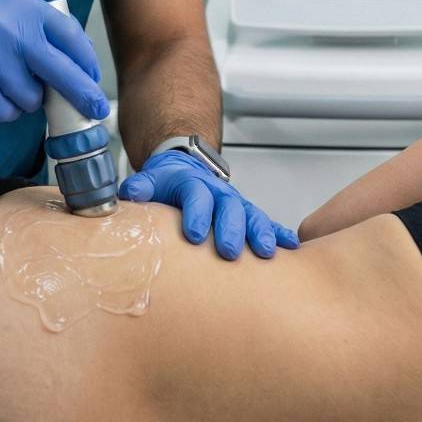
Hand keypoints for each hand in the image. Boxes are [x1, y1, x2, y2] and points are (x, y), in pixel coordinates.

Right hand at [0, 0, 109, 123]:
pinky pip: (6, 111)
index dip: (86, 61)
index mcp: (20, 3)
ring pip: (31, 98)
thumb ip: (32, 22)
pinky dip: (1, 108)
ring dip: (22, 97)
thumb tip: (75, 55)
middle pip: (63, 72)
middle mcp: (9, 27)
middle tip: (95, 109)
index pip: (69, 35)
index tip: (92, 77)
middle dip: (83, 95)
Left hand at [119, 150, 299, 259]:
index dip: (196, 214)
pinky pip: (267, 223)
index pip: (196, 196)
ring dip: (260, 232)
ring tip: (267, 252)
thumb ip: (140, 188)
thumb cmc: (166, 183)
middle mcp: (217, 193)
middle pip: (228, 208)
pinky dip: (279, 233)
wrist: (185, 169)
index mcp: (192, 184)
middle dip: (230, 229)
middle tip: (229, 252)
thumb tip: (129, 194)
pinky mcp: (247, 215)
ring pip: (251, 215)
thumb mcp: (150, 180)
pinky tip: (292, 247)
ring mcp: (235, 203)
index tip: (194, 234)